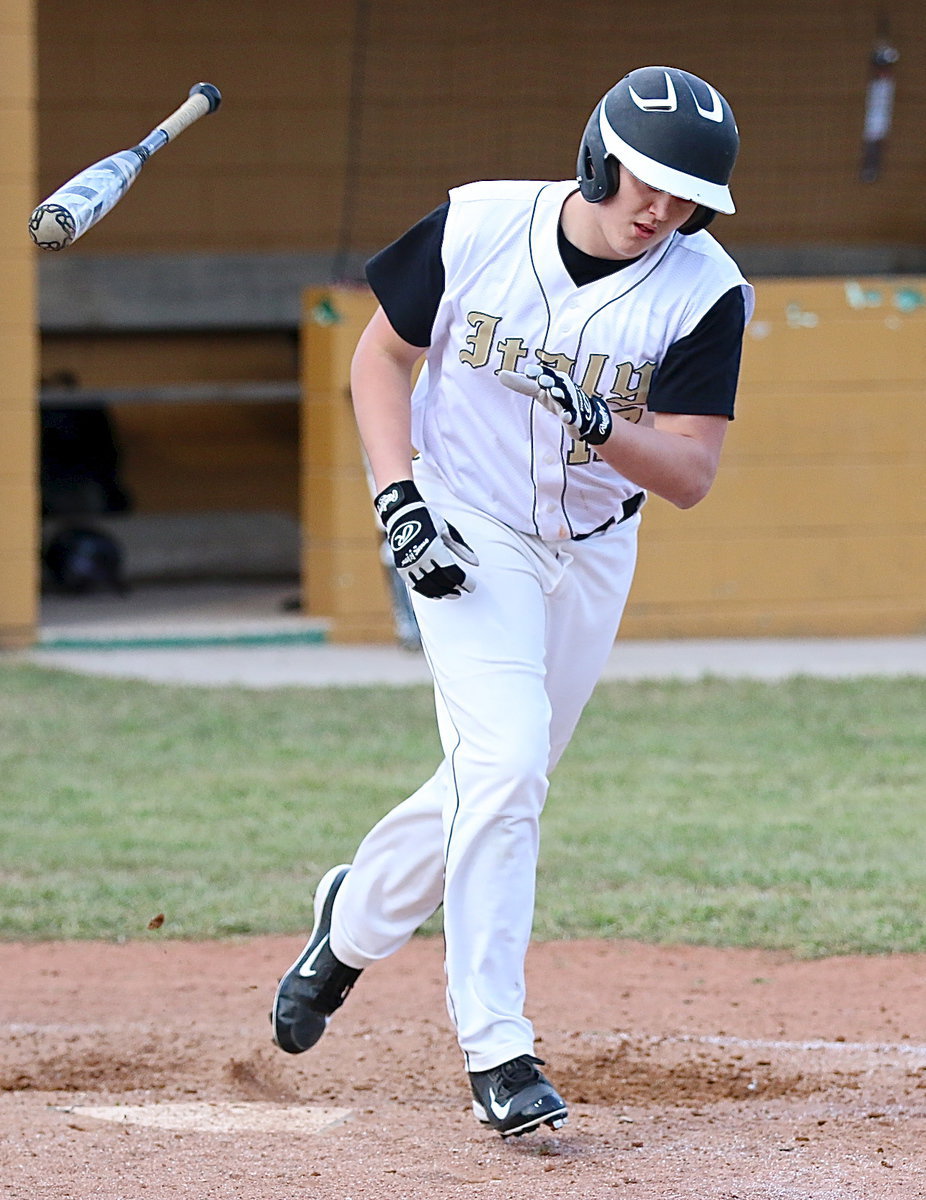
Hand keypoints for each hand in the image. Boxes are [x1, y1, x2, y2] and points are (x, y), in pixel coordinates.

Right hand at [375, 479, 477, 598]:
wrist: (402, 513)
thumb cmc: (427, 518)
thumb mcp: (447, 530)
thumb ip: (461, 548)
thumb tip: (476, 562)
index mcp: (434, 548)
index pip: (453, 572)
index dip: (464, 582)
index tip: (472, 586)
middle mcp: (421, 558)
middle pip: (442, 581)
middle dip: (455, 587)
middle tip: (464, 590)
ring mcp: (410, 564)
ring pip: (429, 587)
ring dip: (443, 593)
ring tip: (453, 594)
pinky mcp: (401, 567)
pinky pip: (415, 586)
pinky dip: (427, 592)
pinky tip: (437, 595)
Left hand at [499, 365, 612, 444]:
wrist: (582, 414)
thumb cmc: (555, 397)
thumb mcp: (537, 389)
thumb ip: (521, 383)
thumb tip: (500, 374)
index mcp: (553, 379)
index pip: (543, 373)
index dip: (537, 372)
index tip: (528, 371)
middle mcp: (562, 388)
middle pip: (554, 382)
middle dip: (548, 380)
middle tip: (541, 379)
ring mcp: (569, 403)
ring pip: (564, 398)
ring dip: (559, 395)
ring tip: (553, 393)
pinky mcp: (575, 417)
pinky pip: (573, 417)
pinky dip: (570, 416)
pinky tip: (567, 417)